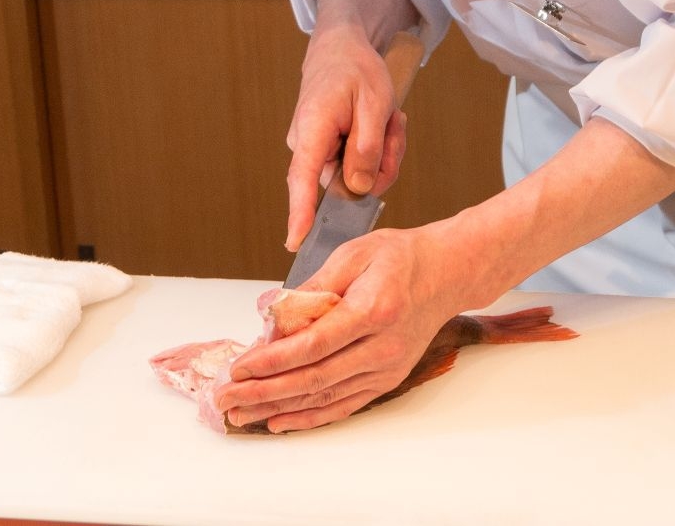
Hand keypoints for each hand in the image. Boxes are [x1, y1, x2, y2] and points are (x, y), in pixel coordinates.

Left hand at [212, 225, 466, 432]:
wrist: (447, 272)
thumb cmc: (399, 257)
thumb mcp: (352, 254)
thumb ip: (312, 286)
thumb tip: (274, 315)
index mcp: (373, 310)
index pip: (314, 344)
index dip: (273, 360)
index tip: (240, 366)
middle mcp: (382, 346)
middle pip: (314, 378)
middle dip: (264, 392)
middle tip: (226, 398)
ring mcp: (387, 368)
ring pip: (325, 397)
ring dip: (279, 408)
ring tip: (241, 414)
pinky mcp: (387, 379)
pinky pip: (343, 405)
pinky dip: (309, 416)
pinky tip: (279, 421)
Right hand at [285, 28, 408, 251]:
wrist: (341, 49)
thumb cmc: (356, 70)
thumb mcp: (375, 104)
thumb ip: (368, 150)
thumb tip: (358, 189)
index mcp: (312, 129)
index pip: (302, 179)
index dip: (300, 213)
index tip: (295, 242)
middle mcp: (306, 144)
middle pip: (348, 182)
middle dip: (382, 160)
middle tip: (394, 125)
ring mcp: (316, 150)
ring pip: (358, 174)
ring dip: (383, 150)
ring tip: (387, 118)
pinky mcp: (326, 152)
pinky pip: (358, 165)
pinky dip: (377, 147)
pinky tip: (381, 122)